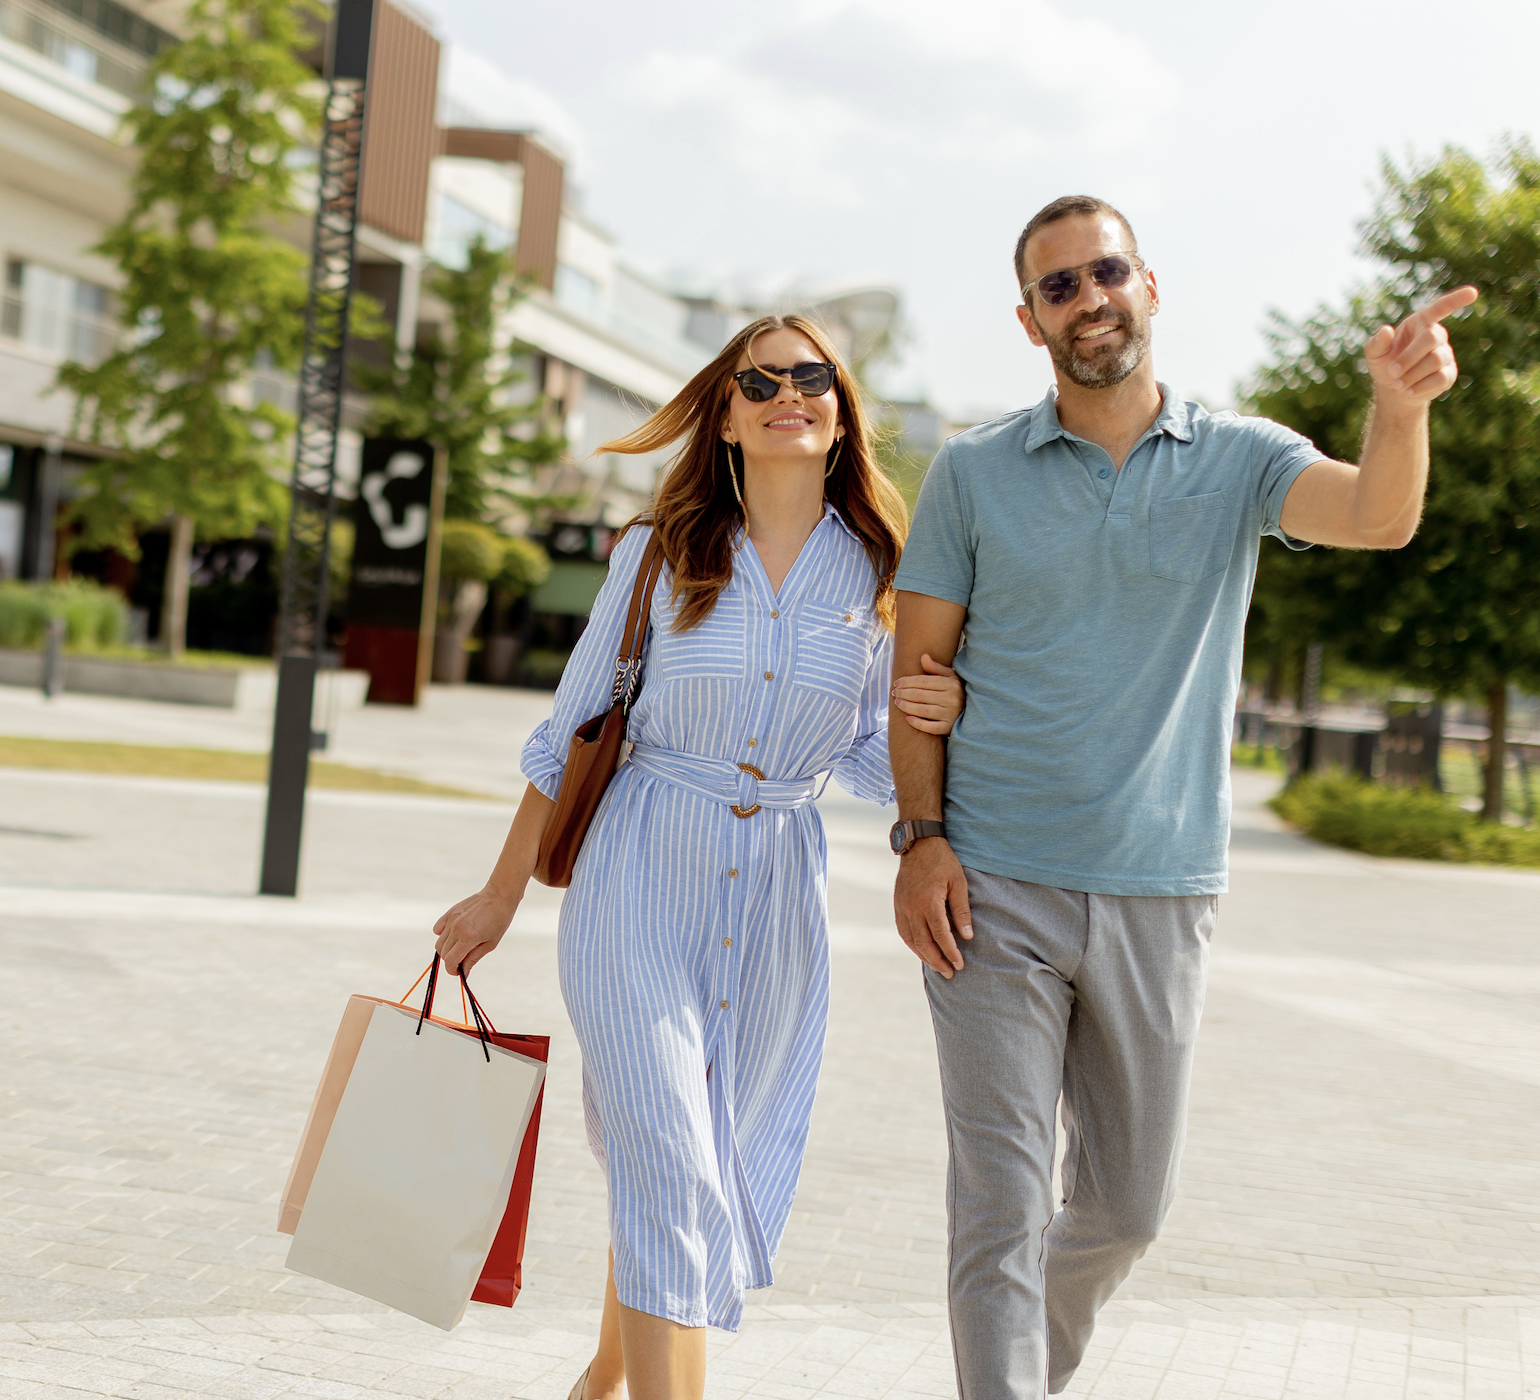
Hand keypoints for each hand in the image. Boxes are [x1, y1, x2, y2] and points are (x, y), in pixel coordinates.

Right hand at [433, 885, 520, 975]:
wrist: (499, 896)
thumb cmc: (499, 921)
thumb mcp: (490, 944)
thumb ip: (473, 959)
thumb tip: (463, 974)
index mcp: (468, 937)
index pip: (450, 961)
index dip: (453, 971)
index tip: (459, 972)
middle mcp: (456, 928)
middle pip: (443, 953)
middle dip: (451, 961)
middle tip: (462, 960)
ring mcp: (451, 919)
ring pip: (439, 943)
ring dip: (447, 950)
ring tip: (461, 946)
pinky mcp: (449, 912)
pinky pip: (438, 929)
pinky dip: (442, 936)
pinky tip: (454, 936)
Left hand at [891, 653, 963, 733]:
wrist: (974, 711)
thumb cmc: (957, 691)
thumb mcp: (950, 677)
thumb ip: (936, 668)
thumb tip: (923, 656)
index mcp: (951, 684)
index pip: (923, 681)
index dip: (907, 681)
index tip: (897, 682)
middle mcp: (952, 699)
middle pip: (920, 695)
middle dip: (904, 693)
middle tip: (894, 692)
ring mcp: (951, 714)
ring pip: (923, 710)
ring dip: (906, 706)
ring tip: (897, 703)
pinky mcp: (949, 728)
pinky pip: (930, 727)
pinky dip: (917, 723)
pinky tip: (907, 719)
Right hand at [893, 837, 972, 977]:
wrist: (918, 844)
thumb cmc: (943, 862)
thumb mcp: (959, 883)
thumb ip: (962, 911)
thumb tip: (967, 936)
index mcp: (929, 902)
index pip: (941, 936)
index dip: (951, 953)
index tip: (960, 964)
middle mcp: (912, 907)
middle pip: (924, 943)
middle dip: (937, 961)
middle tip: (950, 973)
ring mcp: (902, 907)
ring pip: (911, 940)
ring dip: (924, 956)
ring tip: (937, 966)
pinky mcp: (898, 904)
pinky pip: (903, 930)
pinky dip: (912, 944)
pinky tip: (921, 950)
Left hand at [1364, 285, 1477, 406]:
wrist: (1394, 390)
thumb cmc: (1385, 364)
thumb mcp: (1375, 354)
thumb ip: (1377, 343)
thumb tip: (1386, 330)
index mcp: (1420, 323)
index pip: (1440, 308)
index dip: (1456, 300)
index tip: (1473, 292)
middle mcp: (1436, 335)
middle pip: (1431, 338)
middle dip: (1409, 357)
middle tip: (1392, 372)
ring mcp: (1445, 354)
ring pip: (1435, 360)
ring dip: (1412, 374)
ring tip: (1397, 384)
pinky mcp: (1449, 374)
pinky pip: (1440, 377)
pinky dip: (1421, 386)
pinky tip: (1409, 390)